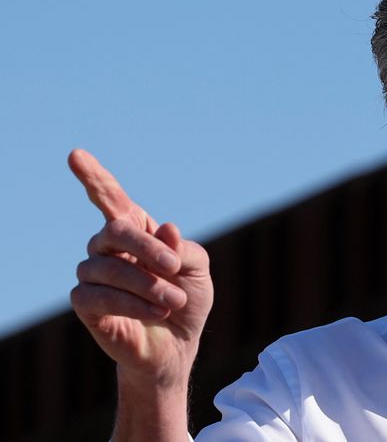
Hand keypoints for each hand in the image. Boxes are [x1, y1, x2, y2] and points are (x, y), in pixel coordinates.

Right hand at [68, 149, 212, 388]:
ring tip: (174, 300)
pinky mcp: (86, 304)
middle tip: (174, 267)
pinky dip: (133, 304)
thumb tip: (165, 228)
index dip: (93, 177)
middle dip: (146, 248)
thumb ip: (184, 248)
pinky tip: (157, 313)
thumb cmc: (187, 299)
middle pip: (114, 230)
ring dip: (147, 284)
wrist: (178, 344)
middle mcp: (108, 247)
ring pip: (108, 267)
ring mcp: (93, 274)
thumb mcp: (198, 270)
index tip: (75, 154)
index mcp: (136, 230)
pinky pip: (98, 296)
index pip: (111, 197)